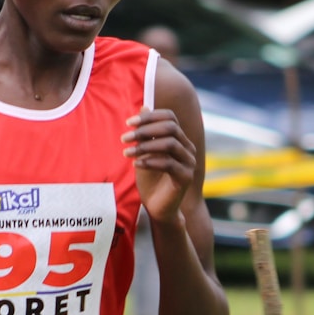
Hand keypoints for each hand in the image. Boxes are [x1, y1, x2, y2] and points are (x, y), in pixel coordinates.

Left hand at [121, 105, 196, 223]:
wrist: (157, 208)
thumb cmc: (149, 180)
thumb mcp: (143, 152)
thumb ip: (145, 132)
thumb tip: (144, 106)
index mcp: (179, 139)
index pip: (170, 117)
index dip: (150, 117)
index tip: (128, 123)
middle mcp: (187, 148)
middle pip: (171, 128)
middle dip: (145, 130)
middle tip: (124, 138)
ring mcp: (189, 163)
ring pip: (170, 144)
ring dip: (145, 146)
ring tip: (126, 153)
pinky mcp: (186, 177)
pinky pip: (169, 164)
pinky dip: (150, 161)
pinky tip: (136, 165)